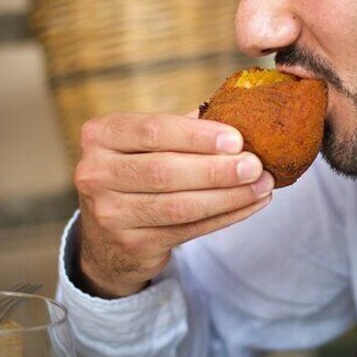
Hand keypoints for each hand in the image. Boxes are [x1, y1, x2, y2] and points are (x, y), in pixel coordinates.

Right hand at [73, 112, 273, 297]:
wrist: (108, 237)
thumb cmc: (139, 172)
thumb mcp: (146, 144)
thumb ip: (183, 127)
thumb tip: (237, 112)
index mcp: (100, 135)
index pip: (151, 131)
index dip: (196, 136)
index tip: (236, 138)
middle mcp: (95, 173)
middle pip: (164, 170)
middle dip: (217, 169)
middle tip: (255, 165)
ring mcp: (109, 213)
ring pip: (179, 205)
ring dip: (228, 196)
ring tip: (261, 185)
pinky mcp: (131, 244)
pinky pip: (187, 230)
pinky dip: (224, 216)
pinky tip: (249, 204)